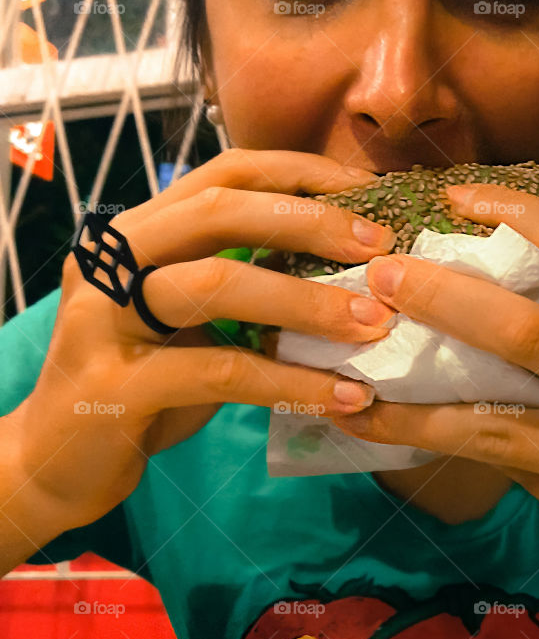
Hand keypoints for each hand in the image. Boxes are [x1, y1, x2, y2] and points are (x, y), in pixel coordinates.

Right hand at [16, 150, 397, 528]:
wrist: (55, 464)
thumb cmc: (142, 383)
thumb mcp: (190, 321)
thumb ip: (242, 281)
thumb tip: (348, 264)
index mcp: (138, 233)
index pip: (225, 174)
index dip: (302, 174)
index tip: (372, 194)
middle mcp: (113, 261)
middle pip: (219, 211)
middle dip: (310, 222)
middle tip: (382, 249)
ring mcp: (105, 321)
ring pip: (216, 284)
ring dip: (308, 301)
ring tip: (375, 323)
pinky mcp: (116, 386)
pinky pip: (221, 373)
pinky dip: (291, 383)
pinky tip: (345, 396)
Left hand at [332, 185, 538, 602]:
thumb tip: (496, 284)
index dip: (513, 211)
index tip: (451, 197)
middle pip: (524, 330)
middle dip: (441, 297)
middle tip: (380, 275)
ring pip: (491, 421)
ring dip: (409, 399)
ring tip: (347, 378)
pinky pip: (496, 468)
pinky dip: (433, 446)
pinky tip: (383, 433)